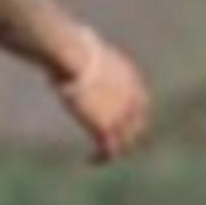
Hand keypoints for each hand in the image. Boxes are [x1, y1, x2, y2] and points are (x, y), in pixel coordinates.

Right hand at [55, 28, 151, 162]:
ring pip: (125, 142)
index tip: (122, 124)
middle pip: (137, 126)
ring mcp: (122, 114)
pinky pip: (109, 150)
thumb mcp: (82, 48)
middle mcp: (132, 98)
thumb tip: (65, 45)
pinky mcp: (106, 127)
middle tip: (114, 146)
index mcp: (130, 78)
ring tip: (99, 157)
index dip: (134, 117)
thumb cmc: (69, 44)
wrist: (73, 55)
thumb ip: (81, 54)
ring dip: (114, 151)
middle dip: (127, 137)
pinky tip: (90, 160)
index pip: (140, 104)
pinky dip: (101, 157)